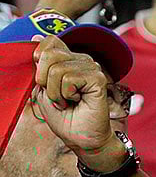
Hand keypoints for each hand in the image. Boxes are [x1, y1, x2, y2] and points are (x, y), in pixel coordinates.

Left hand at [32, 36, 124, 170]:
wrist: (81, 138)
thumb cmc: (65, 118)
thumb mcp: (42, 89)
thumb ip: (39, 66)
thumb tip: (35, 38)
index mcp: (69, 61)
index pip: (51, 41)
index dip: (40, 58)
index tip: (44, 81)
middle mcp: (82, 61)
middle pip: (50, 54)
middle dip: (45, 80)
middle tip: (57, 96)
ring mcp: (92, 69)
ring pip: (57, 69)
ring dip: (56, 92)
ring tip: (67, 101)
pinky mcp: (98, 79)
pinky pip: (69, 78)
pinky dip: (67, 94)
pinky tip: (77, 101)